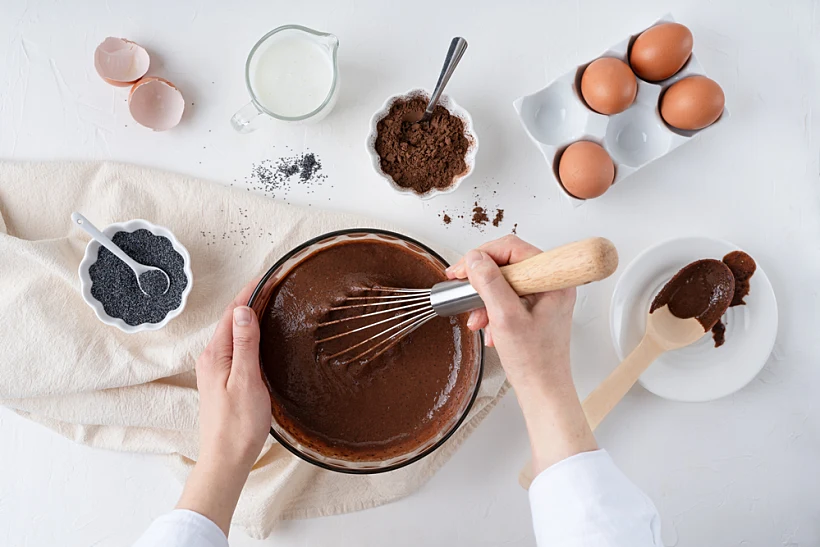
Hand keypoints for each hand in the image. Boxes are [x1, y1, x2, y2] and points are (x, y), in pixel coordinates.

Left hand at [176, 279, 270, 534]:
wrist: (226, 459)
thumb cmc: (237, 425)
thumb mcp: (246, 380)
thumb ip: (245, 344)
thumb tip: (244, 310)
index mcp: (215, 355)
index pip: (233, 313)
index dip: (249, 291)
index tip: (266, 275)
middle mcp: (212, 358)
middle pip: (231, 320)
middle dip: (249, 298)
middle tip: (272, 282)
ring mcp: (216, 370)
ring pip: (233, 333)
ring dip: (248, 315)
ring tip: (268, 300)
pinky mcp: (224, 380)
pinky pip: (236, 347)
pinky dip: (248, 334)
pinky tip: (260, 335)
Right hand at [447, 235, 596, 473]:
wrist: (543, 390)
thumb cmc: (534, 361)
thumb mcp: (505, 317)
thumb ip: (489, 283)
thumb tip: (475, 259)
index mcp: (553, 279)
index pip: (512, 248)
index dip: (482, 256)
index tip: (462, 270)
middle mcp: (552, 283)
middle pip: (507, 264)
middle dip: (482, 281)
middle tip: (463, 288)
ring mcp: (544, 296)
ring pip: (504, 281)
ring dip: (485, 298)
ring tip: (476, 318)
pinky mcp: (536, 308)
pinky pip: (508, 297)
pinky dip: (492, 309)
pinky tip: (487, 327)